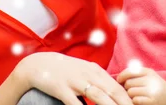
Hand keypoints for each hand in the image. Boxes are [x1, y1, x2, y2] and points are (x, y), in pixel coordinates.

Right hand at [18, 52, 132, 104]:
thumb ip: (97, 80)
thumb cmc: (62, 70)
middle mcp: (88, 74)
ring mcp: (75, 81)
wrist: (37, 65)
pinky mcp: (62, 89)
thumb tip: (114, 93)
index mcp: (94, 70)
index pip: (117, 87)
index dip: (128, 100)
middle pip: (112, 92)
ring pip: (99, 97)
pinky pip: (75, 104)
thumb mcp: (82, 71)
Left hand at [117, 67, 165, 104]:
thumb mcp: (148, 76)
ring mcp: (152, 91)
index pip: (130, 71)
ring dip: (130, 95)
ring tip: (136, 95)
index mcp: (149, 72)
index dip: (122, 76)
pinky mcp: (152, 101)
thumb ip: (136, 73)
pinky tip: (140, 101)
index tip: (119, 80)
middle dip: (127, 87)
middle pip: (128, 83)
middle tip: (131, 90)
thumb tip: (118, 78)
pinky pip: (135, 100)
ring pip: (130, 92)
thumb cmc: (155, 86)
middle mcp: (151, 80)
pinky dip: (135, 101)